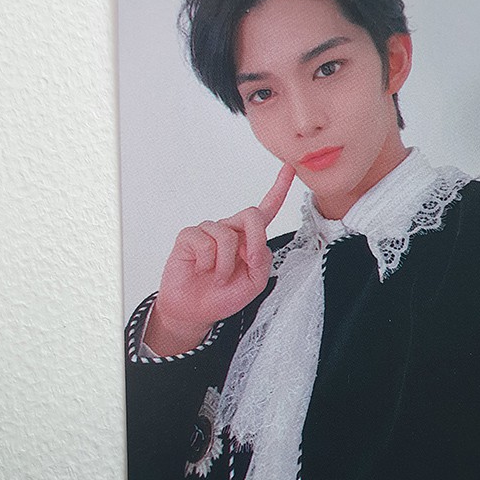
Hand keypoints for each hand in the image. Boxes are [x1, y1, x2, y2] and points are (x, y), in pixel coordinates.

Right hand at [145, 163, 295, 355]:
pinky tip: (201, 269)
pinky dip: (208, 263)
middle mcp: (230, 229)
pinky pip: (206, 243)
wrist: (195, 311)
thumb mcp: (254, 283)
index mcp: (248, 238)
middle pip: (251, 214)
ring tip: (217, 277)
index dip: (279, 188)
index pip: (266, 209)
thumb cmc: (223, 295)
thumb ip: (263, 262)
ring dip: (225, 265)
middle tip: (249, 262)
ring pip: (227, 235)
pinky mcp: (189, 236)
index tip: (290, 168)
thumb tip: (256, 245)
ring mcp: (209, 230)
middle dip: (255, 239)